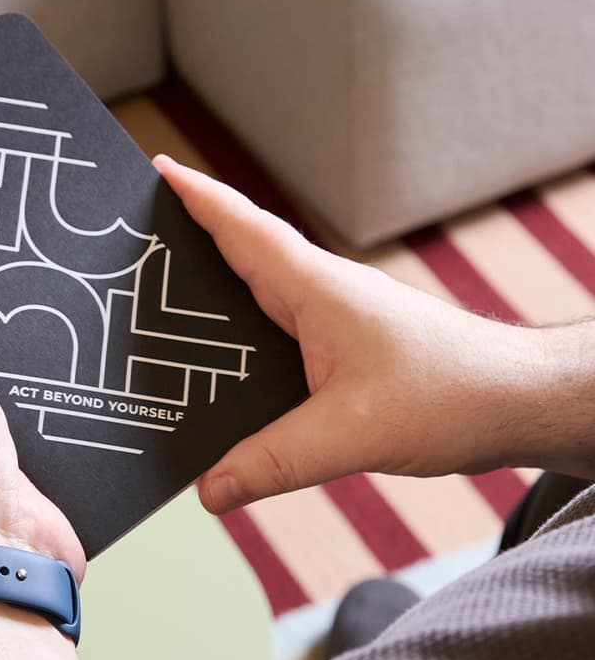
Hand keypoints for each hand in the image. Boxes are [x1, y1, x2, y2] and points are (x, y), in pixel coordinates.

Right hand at [153, 155, 546, 512]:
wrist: (521, 400)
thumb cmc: (455, 395)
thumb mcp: (351, 434)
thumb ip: (274, 462)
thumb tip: (209, 491)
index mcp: (317, 290)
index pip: (244, 230)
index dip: (197, 198)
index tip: (156, 168)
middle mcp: (323, 293)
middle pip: (243, 251)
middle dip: (191, 232)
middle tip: (139, 230)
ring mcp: (336, 317)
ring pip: (262, 289)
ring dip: (219, 282)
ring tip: (167, 289)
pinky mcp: (347, 345)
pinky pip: (281, 326)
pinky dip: (246, 326)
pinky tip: (230, 356)